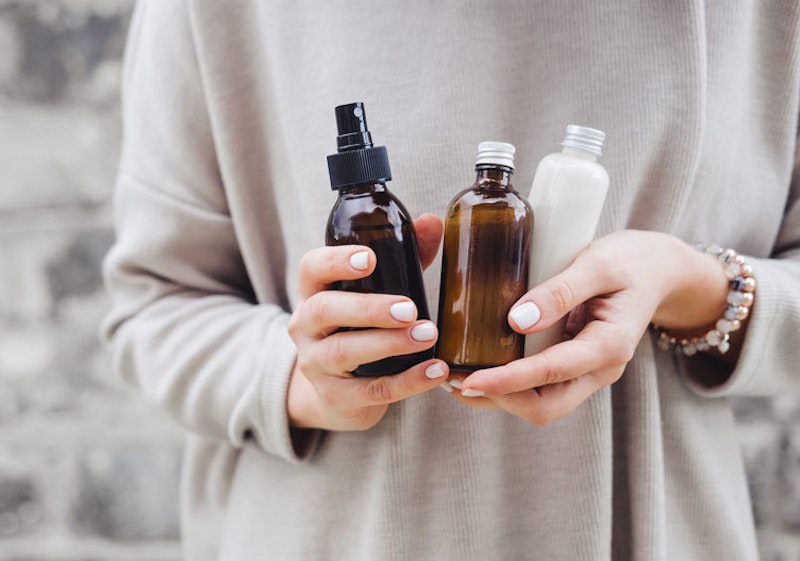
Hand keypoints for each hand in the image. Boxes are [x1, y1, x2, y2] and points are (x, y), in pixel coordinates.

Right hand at [287, 213, 447, 431]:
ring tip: (428, 336)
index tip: (370, 259)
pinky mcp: (335, 398)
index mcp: (313, 292)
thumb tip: (432, 222)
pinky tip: (435, 371)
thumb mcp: (375, 291)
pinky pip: (370, 390)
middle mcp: (305, 326)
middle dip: (367, 308)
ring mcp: (316, 364)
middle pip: (323, 310)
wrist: (339, 393)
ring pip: (343, 352)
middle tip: (409, 309)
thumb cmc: (359, 328)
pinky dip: (406, 382)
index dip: (336, 261)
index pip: (311, 268)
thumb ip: (403, 257)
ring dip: (388, 343)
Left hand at [453, 230, 735, 424]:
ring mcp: (588, 372)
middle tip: (453, 381)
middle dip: (498, 399)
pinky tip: (479, 367)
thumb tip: (516, 319)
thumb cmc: (631, 261)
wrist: (659, 270)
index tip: (469, 380)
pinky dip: (509, 385)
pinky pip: (541, 388)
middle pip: (545, 407)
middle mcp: (600, 369)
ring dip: (499, 397)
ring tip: (455, 378)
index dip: (507, 381)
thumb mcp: (599, 263)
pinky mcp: (575, 366)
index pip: (551, 374)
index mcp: (610, 346)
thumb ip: (561, 291)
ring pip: (541, 403)